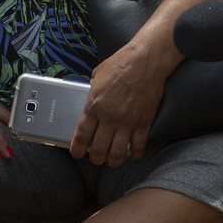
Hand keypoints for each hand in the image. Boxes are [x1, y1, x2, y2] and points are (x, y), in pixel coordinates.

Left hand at [70, 41, 165, 166]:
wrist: (146, 60)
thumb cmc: (122, 63)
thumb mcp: (97, 76)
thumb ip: (93, 94)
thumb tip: (92, 104)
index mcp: (94, 105)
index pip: (82, 135)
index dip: (77, 150)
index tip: (77, 154)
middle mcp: (109, 117)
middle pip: (99, 150)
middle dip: (95, 159)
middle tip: (96, 159)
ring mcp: (128, 122)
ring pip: (118, 154)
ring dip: (113, 161)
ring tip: (113, 161)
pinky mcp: (144, 122)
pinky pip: (138, 146)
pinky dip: (135, 154)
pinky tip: (132, 154)